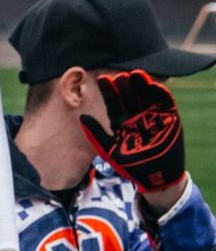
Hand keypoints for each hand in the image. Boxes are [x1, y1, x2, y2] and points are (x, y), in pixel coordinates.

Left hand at [82, 69, 185, 193]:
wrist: (155, 175)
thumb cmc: (131, 165)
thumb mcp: (109, 150)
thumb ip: (96, 134)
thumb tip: (81, 117)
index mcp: (120, 121)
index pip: (113, 102)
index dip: (108, 91)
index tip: (102, 79)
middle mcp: (136, 115)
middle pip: (129, 95)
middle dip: (124, 85)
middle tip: (119, 76)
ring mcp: (152, 114)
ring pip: (146, 94)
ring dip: (141, 84)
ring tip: (135, 74)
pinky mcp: (168, 116)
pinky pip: (164, 101)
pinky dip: (159, 92)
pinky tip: (151, 85)